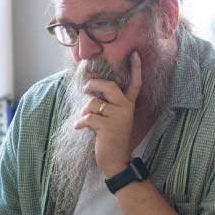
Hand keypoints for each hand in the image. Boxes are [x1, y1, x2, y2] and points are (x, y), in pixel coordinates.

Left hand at [75, 51, 141, 176]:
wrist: (115, 160)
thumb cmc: (110, 137)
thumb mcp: (112, 117)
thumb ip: (106, 102)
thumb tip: (90, 86)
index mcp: (128, 104)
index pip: (135, 83)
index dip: (135, 69)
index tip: (134, 54)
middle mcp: (126, 108)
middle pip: (110, 86)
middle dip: (95, 84)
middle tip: (86, 89)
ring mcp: (118, 117)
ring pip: (94, 104)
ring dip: (85, 112)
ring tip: (86, 122)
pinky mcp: (108, 127)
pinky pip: (88, 117)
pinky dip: (80, 122)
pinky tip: (79, 128)